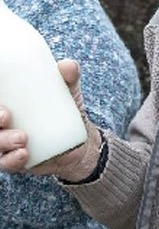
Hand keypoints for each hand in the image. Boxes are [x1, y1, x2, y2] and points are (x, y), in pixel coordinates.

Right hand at [0, 60, 103, 180]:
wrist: (80, 142)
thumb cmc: (65, 111)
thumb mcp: (67, 93)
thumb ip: (67, 78)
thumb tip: (68, 65)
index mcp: (6, 106)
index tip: (1, 102)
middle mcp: (1, 125)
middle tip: (6, 116)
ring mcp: (6, 145)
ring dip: (2, 141)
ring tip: (22, 138)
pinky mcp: (17, 161)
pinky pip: (7, 163)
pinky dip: (12, 160)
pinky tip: (24, 154)